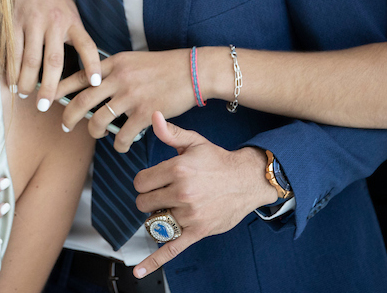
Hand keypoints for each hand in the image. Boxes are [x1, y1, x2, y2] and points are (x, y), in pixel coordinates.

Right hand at [14, 0, 101, 109]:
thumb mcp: (70, 12)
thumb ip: (75, 35)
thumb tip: (85, 67)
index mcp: (71, 21)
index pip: (87, 45)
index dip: (93, 65)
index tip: (95, 84)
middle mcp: (53, 23)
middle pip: (53, 61)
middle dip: (49, 86)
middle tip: (44, 105)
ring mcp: (31, 23)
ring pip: (29, 59)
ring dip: (26, 81)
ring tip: (25, 94)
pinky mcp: (13, 22)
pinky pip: (11, 51)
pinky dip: (9, 68)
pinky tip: (9, 80)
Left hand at [57, 50, 194, 151]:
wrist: (192, 71)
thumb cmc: (163, 67)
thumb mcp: (133, 60)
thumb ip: (113, 71)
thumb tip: (93, 84)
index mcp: (114, 63)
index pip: (79, 75)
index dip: (58, 88)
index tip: (46, 97)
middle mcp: (119, 78)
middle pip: (82, 101)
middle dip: (68, 116)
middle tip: (65, 125)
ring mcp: (131, 96)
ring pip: (99, 120)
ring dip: (94, 132)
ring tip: (97, 134)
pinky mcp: (145, 113)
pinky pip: (123, 134)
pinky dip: (119, 144)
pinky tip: (121, 146)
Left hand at [130, 113, 277, 278]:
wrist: (247, 180)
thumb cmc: (218, 160)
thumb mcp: (194, 142)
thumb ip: (170, 133)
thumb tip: (153, 116)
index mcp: (177, 170)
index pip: (141, 182)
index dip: (145, 181)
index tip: (155, 179)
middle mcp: (182, 193)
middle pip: (144, 202)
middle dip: (150, 198)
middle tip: (163, 193)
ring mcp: (189, 215)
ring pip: (154, 221)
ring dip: (157, 216)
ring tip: (171, 207)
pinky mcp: (197, 232)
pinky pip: (171, 249)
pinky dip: (153, 260)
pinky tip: (139, 271)